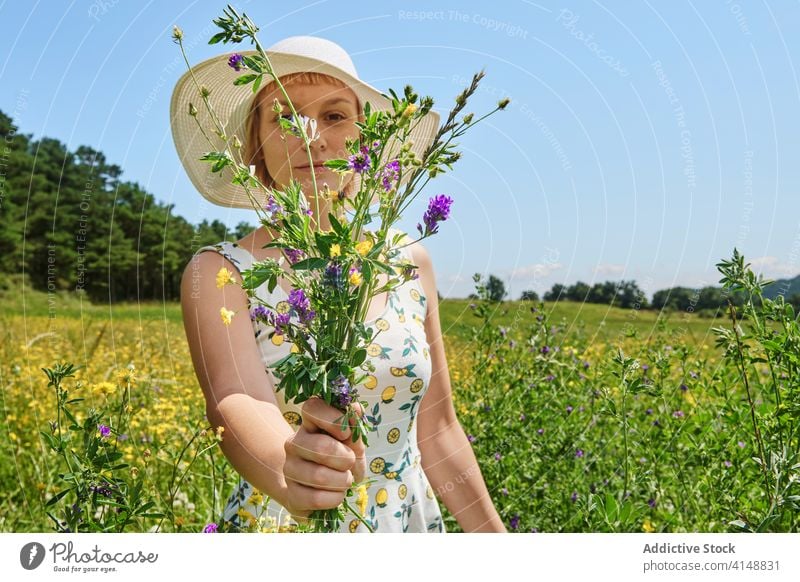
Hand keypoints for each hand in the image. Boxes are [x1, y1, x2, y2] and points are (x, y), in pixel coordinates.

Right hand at [282, 397, 366, 521]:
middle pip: (320, 447)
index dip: (334, 419)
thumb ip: (354, 424)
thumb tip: (355, 407)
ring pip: (319, 476)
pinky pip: (315, 499)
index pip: (312, 408)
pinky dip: (335, 499)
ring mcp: (289, 469)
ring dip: (342, 481)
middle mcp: (294, 443)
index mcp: (310, 424)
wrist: (324, 488)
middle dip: (346, 458)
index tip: (347, 433)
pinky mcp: (291, 495)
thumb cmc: (341, 458)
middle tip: (350, 462)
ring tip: (345, 480)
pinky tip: (336, 495)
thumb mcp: (352, 441)